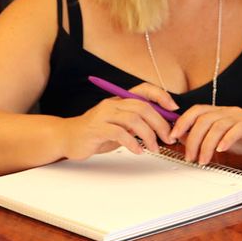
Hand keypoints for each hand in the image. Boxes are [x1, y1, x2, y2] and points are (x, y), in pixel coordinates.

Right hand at [60, 84, 176, 158]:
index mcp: (120, 100)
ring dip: (149, 135)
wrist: (67, 138)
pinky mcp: (95, 128)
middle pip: (143, 107)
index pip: (144, 90)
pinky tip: (137, 151)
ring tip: (154, 148)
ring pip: (133, 119)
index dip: (161, 96)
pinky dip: (132, 143)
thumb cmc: (97, 133)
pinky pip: (119, 133)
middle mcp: (112, 104)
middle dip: (160, 124)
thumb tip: (165, 127)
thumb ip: (139, 123)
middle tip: (168, 138)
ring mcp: (103, 115)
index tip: (174, 109)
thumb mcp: (121, 126)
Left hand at [170, 105, 241, 164]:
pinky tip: (221, 150)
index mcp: (220, 112)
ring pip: (217, 126)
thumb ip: (205, 137)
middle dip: (192, 140)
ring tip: (203, 160)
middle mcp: (229, 111)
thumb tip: (182, 139)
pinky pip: (237, 130)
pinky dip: (226, 140)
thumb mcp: (223, 139)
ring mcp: (241, 117)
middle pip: (203, 120)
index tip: (172, 138)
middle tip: (189, 157)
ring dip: (206, 145)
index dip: (182, 122)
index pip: (196, 111)